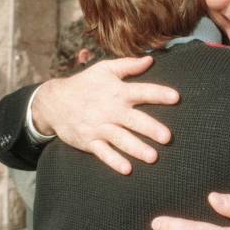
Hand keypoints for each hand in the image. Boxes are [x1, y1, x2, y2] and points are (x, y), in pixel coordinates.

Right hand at [32, 56, 179, 173]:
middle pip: (133, 120)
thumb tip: (150, 60)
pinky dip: (114, 161)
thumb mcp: (104, 69)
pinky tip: (127, 169)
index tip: (176, 97)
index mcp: (117, 91)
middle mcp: (110, 110)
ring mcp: (99, 127)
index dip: (158, 94)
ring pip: (120, 139)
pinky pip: (103, 153)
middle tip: (167, 137)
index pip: (141, 92)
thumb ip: (128, 65)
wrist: (53, 102)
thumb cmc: (84, 84)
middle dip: (150, 128)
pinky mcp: (89, 141)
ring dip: (136, 148)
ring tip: (153, 157)